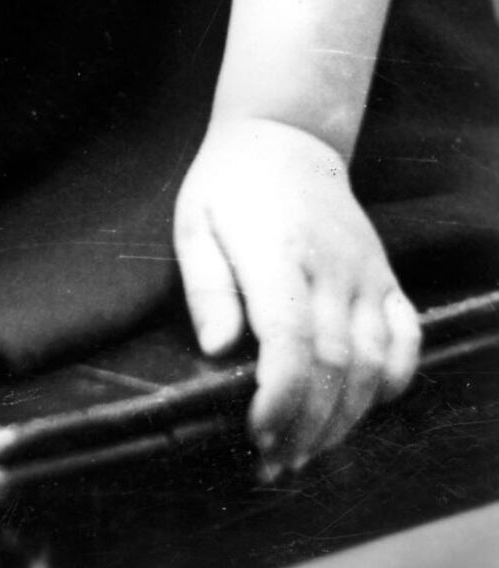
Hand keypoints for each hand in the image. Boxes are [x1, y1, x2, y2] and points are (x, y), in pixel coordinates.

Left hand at [173, 115, 419, 475]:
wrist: (285, 137)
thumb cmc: (230, 186)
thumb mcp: (194, 223)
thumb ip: (206, 287)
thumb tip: (216, 349)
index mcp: (278, 253)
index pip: (291, 341)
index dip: (281, 397)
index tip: (258, 432)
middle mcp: (330, 267)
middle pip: (334, 365)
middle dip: (307, 424)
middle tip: (277, 461)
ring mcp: (365, 273)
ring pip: (373, 362)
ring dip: (345, 417)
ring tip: (309, 449)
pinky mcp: (384, 277)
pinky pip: (405, 338)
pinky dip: (393, 379)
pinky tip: (364, 406)